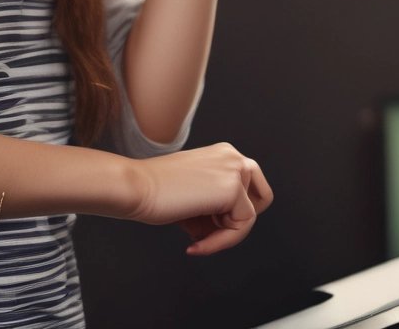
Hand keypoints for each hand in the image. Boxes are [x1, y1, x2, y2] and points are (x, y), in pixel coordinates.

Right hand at [128, 143, 273, 255]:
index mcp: (223, 153)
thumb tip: (225, 232)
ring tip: (196, 237)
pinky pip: (241, 227)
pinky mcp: (232, 188)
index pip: (248, 189)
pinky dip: (220, 242)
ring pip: (249, 216)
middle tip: (208, 230)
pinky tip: (196, 243)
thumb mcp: (194, 199)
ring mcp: (234, 169)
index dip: (231, 213)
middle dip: (236, 220)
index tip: (204, 227)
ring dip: (224, 235)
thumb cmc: (157, 193)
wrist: (137, 187)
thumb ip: (214, 210)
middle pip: (261, 198)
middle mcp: (232, 155)